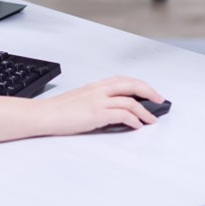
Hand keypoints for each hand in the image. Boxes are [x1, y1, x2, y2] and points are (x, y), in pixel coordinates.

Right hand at [38, 76, 164, 134]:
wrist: (44, 114)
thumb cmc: (58, 110)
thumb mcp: (81, 99)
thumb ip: (97, 100)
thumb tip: (112, 108)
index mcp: (96, 85)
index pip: (124, 80)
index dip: (140, 85)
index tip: (150, 92)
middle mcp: (99, 90)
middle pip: (132, 85)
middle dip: (150, 92)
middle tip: (160, 100)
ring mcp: (98, 101)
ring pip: (130, 101)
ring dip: (145, 111)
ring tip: (152, 119)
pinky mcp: (97, 114)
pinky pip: (122, 115)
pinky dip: (133, 120)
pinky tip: (136, 125)